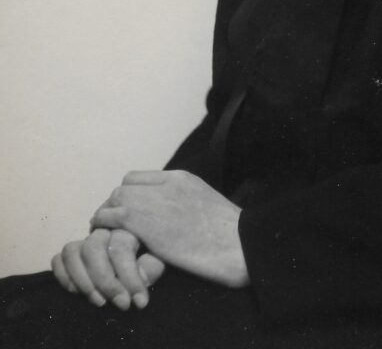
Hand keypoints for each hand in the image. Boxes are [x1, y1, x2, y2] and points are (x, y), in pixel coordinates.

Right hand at [51, 227, 164, 309]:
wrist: (144, 250)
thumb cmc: (153, 253)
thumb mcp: (161, 256)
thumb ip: (151, 265)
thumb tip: (140, 278)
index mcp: (126, 225)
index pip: (121, 248)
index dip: (129, 278)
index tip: (139, 301)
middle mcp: (104, 229)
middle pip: (92, 248)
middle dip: (105, 281)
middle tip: (121, 303)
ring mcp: (86, 240)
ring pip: (71, 251)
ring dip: (82, 280)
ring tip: (100, 301)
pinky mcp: (74, 252)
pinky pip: (59, 259)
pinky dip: (64, 277)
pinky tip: (79, 292)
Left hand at [91, 170, 248, 287]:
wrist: (238, 243)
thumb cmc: (231, 235)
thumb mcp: (207, 207)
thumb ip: (187, 204)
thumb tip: (177, 218)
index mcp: (183, 178)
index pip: (141, 178)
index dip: (130, 195)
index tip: (127, 212)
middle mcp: (166, 184)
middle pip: (125, 187)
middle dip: (115, 205)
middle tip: (111, 224)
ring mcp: (155, 200)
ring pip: (116, 198)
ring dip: (106, 215)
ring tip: (103, 233)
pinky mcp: (144, 221)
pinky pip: (111, 218)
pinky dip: (104, 227)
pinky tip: (105, 242)